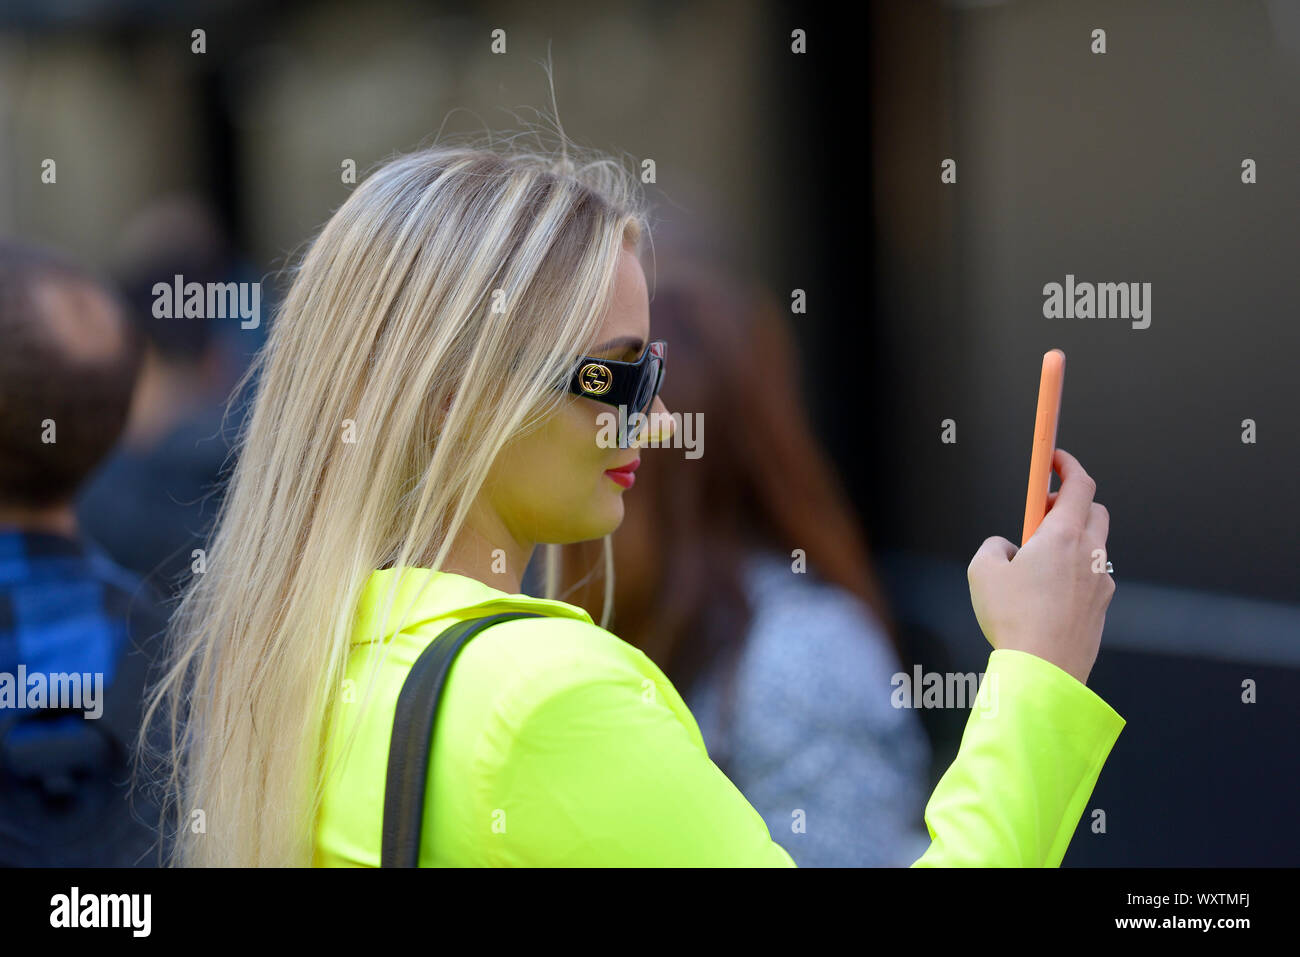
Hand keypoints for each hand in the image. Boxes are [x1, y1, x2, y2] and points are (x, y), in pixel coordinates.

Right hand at [966, 448, 1114, 684]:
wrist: (1043, 671)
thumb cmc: (1013, 619)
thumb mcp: (982, 571)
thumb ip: (993, 546)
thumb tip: (1007, 547)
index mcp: (1064, 536)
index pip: (1080, 484)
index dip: (1068, 465)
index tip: (1055, 458)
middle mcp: (1091, 554)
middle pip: (1094, 510)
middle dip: (1071, 503)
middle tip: (1042, 512)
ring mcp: (1101, 582)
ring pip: (1094, 546)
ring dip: (1071, 541)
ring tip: (1038, 562)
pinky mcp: (1102, 608)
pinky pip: (1091, 578)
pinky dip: (1074, 573)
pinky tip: (1047, 596)